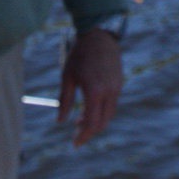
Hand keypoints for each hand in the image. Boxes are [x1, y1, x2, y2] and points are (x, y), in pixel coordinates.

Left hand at [57, 28, 122, 147]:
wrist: (99, 36)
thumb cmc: (80, 55)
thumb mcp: (67, 76)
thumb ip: (64, 100)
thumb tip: (59, 121)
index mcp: (95, 91)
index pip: (92, 123)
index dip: (83, 136)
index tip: (75, 143)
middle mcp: (109, 92)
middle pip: (102, 122)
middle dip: (90, 131)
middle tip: (76, 133)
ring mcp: (116, 88)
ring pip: (109, 114)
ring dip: (96, 121)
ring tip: (80, 120)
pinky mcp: (119, 83)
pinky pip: (112, 104)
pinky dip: (102, 111)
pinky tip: (90, 107)